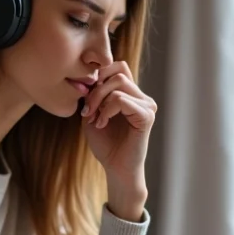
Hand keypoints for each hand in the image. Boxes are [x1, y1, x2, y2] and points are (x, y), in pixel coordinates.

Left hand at [80, 61, 156, 188]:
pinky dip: (107, 110)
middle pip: (117, 73)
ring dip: (99, 101)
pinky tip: (102, 124)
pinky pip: (122, 100)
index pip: (118, 66)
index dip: (99, 76)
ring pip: (118, 84)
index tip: (87, 99)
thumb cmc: (105, 144)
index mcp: (131, 93)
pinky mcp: (147, 116)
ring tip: (94, 119)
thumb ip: (92, 94)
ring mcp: (147, 105)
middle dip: (96, 90)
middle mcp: (141, 96)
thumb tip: (89, 77)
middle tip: (87, 111)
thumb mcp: (92, 113)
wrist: (116, 168)